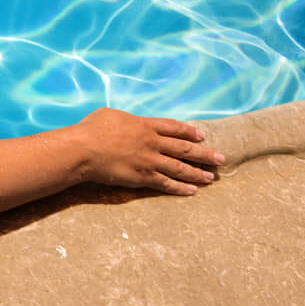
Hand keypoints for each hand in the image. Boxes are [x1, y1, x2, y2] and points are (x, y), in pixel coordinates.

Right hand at [73, 106, 225, 194]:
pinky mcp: (143, 178)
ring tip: (211, 177)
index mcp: (144, 125)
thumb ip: (127, 120)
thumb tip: (131, 124)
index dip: (189, 132)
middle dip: (204, 154)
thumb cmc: (92, 129)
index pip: (173, 128)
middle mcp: (152, 142)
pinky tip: (192, 191)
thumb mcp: (110, 115)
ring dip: (198, 173)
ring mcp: (150, 161)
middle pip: (184, 149)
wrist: (84, 149)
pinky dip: (181, 188)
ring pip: (180, 168)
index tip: (201, 136)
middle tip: (221, 159)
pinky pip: (167, 184)